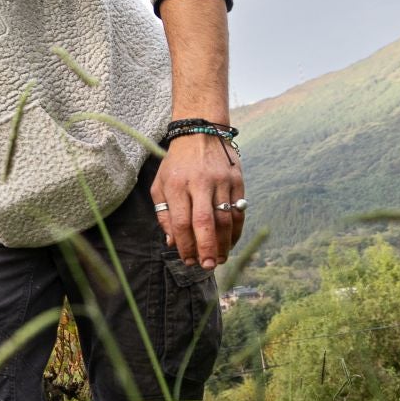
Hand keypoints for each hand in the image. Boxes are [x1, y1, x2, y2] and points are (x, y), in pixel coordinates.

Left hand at [151, 134, 245, 268]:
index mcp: (177, 185)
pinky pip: (239, 211)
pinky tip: (229, 243)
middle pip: (206, 222)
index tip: (187, 260)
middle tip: (207, 266)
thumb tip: (172, 242)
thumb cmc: (176, 164)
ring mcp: (222, 181)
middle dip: (207, 248)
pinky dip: (236, 231)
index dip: (185, 245)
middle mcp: (200, 183)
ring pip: (226, 219)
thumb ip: (164, 214)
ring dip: (224, 243)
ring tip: (218, 259)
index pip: (182, 222)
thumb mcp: (160, 185)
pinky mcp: (237, 181)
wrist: (200, 133)